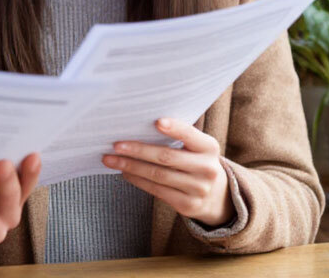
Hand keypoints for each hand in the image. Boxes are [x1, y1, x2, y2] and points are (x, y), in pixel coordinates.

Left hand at [103, 118, 233, 226]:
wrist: (216, 195)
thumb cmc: (195, 161)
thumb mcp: (196, 148)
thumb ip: (178, 137)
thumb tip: (138, 127)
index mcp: (209, 147)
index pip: (190, 135)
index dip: (175, 128)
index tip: (156, 121)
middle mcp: (208, 168)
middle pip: (166, 157)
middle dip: (138, 150)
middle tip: (116, 145)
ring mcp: (198, 189)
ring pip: (158, 175)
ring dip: (131, 166)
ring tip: (112, 159)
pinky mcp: (188, 205)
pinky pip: (157, 190)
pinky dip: (138, 180)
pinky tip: (125, 172)